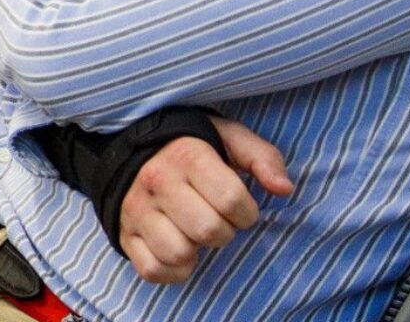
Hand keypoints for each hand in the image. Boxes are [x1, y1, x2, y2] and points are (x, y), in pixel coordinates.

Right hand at [118, 117, 295, 284]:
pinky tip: (178, 249)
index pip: (231, 199)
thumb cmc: (192, 148)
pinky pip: (153, 270)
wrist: (130, 147)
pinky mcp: (124, 234)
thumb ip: (263, 158)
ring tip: (194, 233)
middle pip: (208, 230)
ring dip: (196, 251)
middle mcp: (157, 180)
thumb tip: (284, 189)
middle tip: (217, 219)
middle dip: (224, 231)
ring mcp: (136, 209)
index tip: (240, 207)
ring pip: (179, 253)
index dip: (247, 211)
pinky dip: (172, 269)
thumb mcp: (230, 138)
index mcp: (187, 154)